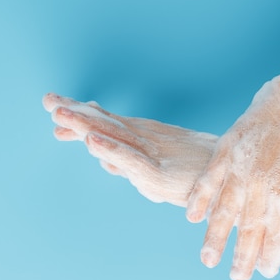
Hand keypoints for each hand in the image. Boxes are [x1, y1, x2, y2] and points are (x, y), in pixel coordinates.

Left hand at [42, 93, 217, 206]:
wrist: (231, 179)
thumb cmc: (195, 172)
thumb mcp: (152, 171)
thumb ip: (126, 163)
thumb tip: (103, 160)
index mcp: (139, 138)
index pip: (104, 123)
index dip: (79, 114)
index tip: (54, 104)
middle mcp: (142, 140)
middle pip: (103, 124)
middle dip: (74, 113)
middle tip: (48, 100)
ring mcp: (149, 154)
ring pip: (113, 136)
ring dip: (85, 125)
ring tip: (59, 113)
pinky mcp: (156, 174)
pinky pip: (131, 159)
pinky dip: (112, 150)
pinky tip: (91, 142)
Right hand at [185, 75, 279, 279]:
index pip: (275, 233)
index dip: (269, 254)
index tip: (264, 272)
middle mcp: (261, 186)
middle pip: (248, 228)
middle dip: (241, 255)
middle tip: (236, 276)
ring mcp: (242, 169)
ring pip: (225, 209)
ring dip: (216, 235)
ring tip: (208, 259)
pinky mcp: (228, 150)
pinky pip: (209, 179)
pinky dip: (199, 197)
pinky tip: (192, 216)